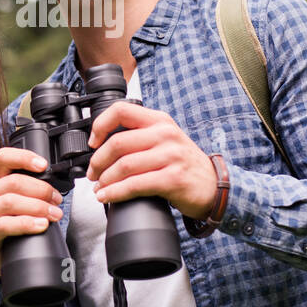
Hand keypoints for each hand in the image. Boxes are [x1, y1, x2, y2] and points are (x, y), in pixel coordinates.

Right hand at [0, 147, 64, 277]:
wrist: (6, 259)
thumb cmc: (17, 227)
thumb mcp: (23, 203)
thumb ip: (31, 189)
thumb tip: (56, 182)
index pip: (3, 158)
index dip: (24, 158)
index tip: (44, 165)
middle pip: (12, 182)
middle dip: (41, 190)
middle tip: (57, 200)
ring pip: (10, 202)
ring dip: (38, 207)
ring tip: (55, 215)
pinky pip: (4, 224)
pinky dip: (26, 223)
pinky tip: (41, 225)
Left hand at [84, 102, 218, 219]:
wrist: (214, 186)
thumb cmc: (184, 164)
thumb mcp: (166, 139)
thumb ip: (141, 135)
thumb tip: (103, 145)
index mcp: (159, 120)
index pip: (121, 110)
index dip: (100, 125)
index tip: (93, 142)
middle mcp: (165, 134)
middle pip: (118, 143)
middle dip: (98, 161)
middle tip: (93, 173)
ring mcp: (171, 156)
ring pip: (124, 165)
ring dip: (105, 180)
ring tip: (99, 188)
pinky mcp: (172, 179)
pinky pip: (135, 185)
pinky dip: (115, 193)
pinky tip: (107, 197)